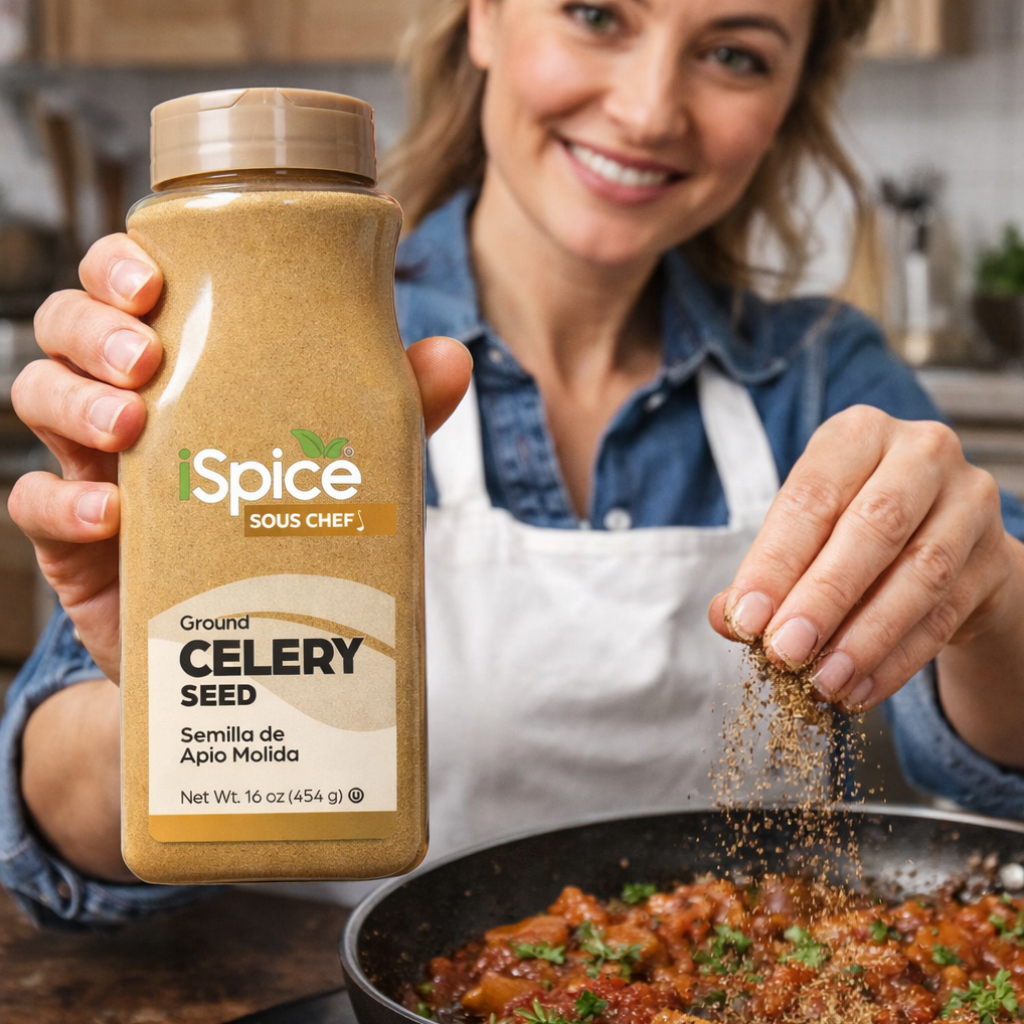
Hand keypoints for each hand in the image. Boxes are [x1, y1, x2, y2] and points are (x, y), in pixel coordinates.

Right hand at [9, 233, 471, 682]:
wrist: (246, 635)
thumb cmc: (288, 521)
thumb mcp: (345, 458)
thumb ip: (390, 407)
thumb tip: (453, 356)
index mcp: (183, 365)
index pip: (126, 290)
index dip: (117, 266)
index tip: (149, 277)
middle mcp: (128, 403)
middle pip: (65, 329)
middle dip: (91, 326)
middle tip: (144, 356)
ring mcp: (93, 465)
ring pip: (35, 396)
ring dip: (73, 399)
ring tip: (130, 423)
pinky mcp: (74, 542)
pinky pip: (34, 504)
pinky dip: (62, 501)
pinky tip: (112, 512)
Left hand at [708, 405, 1013, 712]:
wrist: (942, 540)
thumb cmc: (851, 528)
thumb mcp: (803, 535)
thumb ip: (765, 573)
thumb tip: (727, 618)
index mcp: (857, 434)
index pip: (811, 497)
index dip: (774, 562)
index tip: (746, 619)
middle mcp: (921, 453)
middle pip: (874, 527)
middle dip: (823, 598)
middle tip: (785, 652)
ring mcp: (970, 502)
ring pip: (920, 574)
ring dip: (865, 637)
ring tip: (823, 681)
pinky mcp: (996, 557)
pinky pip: (945, 616)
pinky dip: (897, 660)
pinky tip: (859, 689)